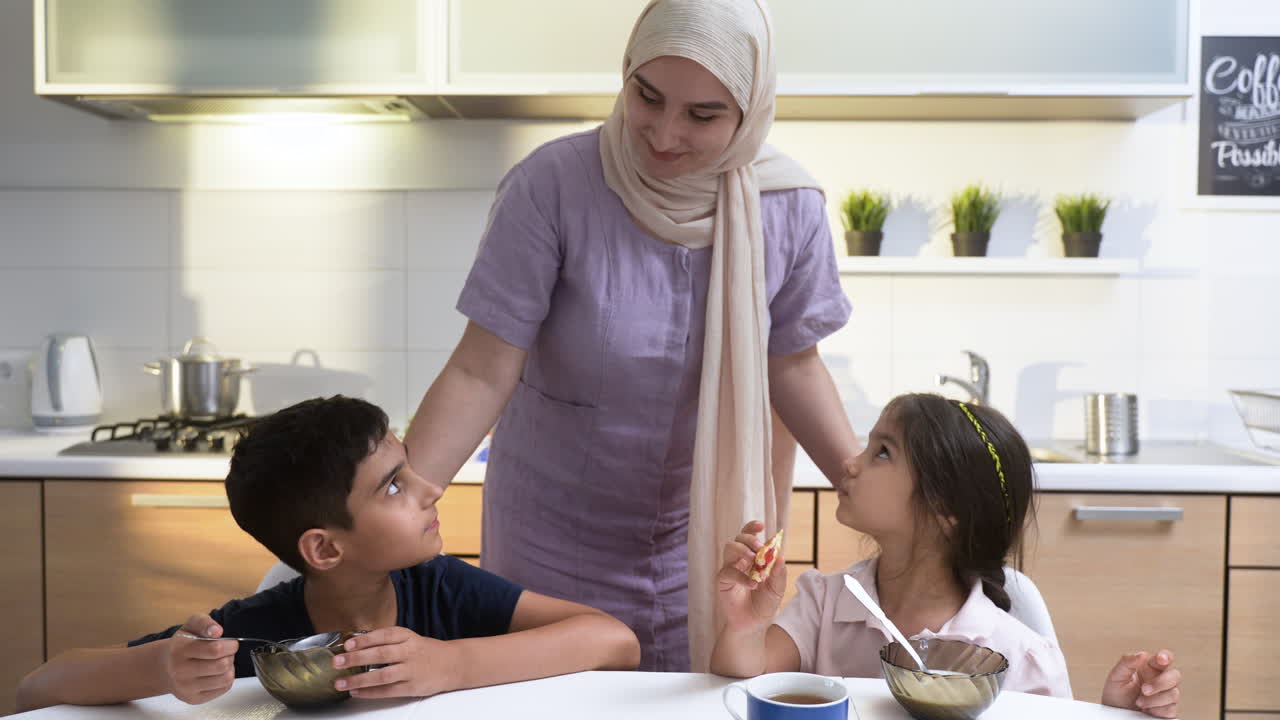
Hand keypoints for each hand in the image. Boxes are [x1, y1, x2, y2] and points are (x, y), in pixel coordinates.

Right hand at [162, 614, 236, 704]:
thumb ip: (205, 622)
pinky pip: (223, 689)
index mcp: (179, 650)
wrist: (164, 668)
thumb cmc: (182, 644)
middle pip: (222, 665)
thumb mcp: (190, 626)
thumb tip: (217, 631)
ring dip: (230, 668)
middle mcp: (180, 671)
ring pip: (225, 679)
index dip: (230, 645)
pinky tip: (217, 673)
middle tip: (226, 652)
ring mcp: (186, 687)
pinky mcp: (193, 699)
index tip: (231, 643)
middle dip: (230, 656)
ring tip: (222, 662)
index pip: (214, 650)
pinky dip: (226, 679)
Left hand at [332, 627, 459, 698]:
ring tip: (341, 682)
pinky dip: (370, 692)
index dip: (365, 640)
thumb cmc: (425, 651)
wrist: (453, 664)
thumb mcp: (409, 639)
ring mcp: (412, 670)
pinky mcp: (412, 687)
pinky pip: (388, 690)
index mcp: (408, 637)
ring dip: (359, 680)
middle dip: (356, 658)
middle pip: (380, 654)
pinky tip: (356, 692)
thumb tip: (356, 645)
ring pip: (382, 675)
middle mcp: (409, 652)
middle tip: (337, 661)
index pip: (384, 635)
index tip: (347, 644)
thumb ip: (387, 641)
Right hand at [717, 521, 785, 631]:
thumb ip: (779, 572)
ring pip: (729, 548)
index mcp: (753, 557)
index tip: (761, 525)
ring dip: (742, 550)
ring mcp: (730, 568)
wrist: (754, 623)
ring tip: (754, 560)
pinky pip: (728, 571)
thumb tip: (781, 555)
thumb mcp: (777, 588)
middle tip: (760, 548)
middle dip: (750, 539)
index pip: (749, 536)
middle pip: (739, 538)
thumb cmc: (764, 603)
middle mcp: (740, 559)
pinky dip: (742, 576)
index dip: (752, 527)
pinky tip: (753, 584)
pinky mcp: (723, 580)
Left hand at [1100, 649, 1180, 717]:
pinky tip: (1147, 710)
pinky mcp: (1168, 710)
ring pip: (1173, 694)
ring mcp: (1166, 695)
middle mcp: (1160, 680)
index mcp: (1149, 668)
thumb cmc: (1116, 694)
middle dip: (1160, 683)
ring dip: (1155, 699)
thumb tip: (1142, 654)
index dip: (1166, 656)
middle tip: (1144, 690)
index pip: (1164, 658)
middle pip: (1175, 676)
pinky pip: (1171, 710)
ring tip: (1139, 702)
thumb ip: (1127, 662)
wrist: (1115, 714)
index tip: (1161, 659)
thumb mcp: (1116, 676)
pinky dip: (1157, 710)